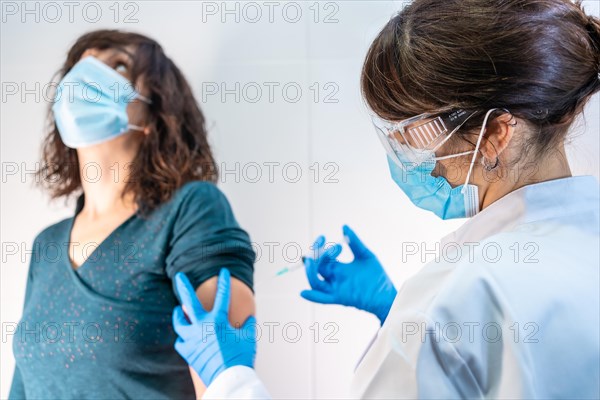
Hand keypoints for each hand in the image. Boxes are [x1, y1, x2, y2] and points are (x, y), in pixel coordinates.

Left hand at [172, 269, 256, 385]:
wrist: (228, 379)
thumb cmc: (240, 358)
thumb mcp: (248, 338)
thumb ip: (249, 325)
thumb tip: (251, 318)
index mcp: (218, 320)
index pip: (222, 295)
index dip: (224, 281)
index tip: (223, 271)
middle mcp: (202, 326)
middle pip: (189, 302)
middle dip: (184, 287)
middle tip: (179, 277)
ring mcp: (192, 339)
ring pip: (179, 322)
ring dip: (179, 315)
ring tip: (178, 310)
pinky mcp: (187, 351)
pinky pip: (180, 341)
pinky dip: (183, 338)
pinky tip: (185, 337)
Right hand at [301, 225, 396, 324]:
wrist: (387, 295)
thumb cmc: (377, 278)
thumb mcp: (366, 256)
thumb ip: (354, 243)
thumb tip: (344, 227)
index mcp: (337, 268)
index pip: (321, 257)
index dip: (318, 247)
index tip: (323, 237)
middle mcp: (333, 278)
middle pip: (315, 267)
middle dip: (315, 254)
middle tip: (323, 244)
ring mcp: (336, 288)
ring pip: (315, 282)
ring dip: (311, 270)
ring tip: (313, 259)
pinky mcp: (341, 298)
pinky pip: (323, 299)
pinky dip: (313, 297)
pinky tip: (303, 293)